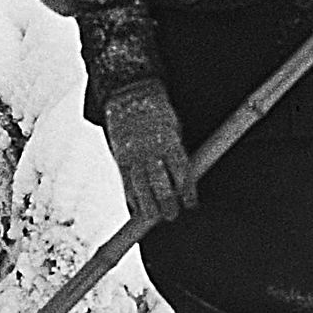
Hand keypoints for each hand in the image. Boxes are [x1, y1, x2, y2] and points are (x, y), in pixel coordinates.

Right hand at [99, 89, 196, 228]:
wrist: (130, 96)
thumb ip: (178, 153)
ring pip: (141, 187)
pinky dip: (132, 197)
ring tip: (155, 216)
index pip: (181, 173)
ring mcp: (134, 155)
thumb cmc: (159, 114)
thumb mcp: (174, 128)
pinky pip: (126, 182)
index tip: (191, 205)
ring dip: (148, 206)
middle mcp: (151, 151)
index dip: (187, 192)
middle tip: (172, 214)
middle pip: (160, 184)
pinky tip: (137, 208)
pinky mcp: (121, 157)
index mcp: (169, 142)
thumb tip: (186, 179)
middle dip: (167, 202)